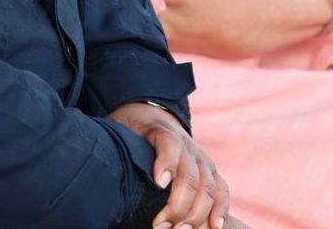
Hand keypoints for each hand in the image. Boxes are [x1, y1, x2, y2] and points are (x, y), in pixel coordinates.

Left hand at [108, 102, 230, 228]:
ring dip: (196, 213)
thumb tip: (110, 170)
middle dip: (178, 205)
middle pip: (190, 175)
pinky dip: (221, 209)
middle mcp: (188, 146)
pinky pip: (222, 190)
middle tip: (160, 226)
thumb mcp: (121, 130)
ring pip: (208, 187)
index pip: (169, 144)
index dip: (166, 163)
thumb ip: (120, 145)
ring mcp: (202, 159)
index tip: (158, 184)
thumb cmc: (131, 129)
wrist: (151, 113)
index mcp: (163, 131)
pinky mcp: (211, 171)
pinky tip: (214, 227)